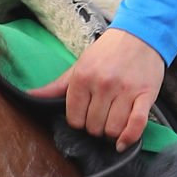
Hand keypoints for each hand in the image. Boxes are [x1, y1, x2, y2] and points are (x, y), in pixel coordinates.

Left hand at [27, 29, 166, 150]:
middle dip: (96, 127)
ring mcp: (125, 90)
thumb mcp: (79, 65)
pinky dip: (129, 138)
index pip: (74, 119)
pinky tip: (123, 142)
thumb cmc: (107, 52)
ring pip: (113, 129)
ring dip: (112, 132)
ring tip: (114, 120)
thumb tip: (30, 96)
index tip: (85, 115)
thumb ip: (57, 86)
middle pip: (93, 127)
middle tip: (101, 116)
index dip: (79, 122)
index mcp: (82, 77)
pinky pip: (136, 125)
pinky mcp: (145, 95)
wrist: (140, 33)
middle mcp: (103, 84)